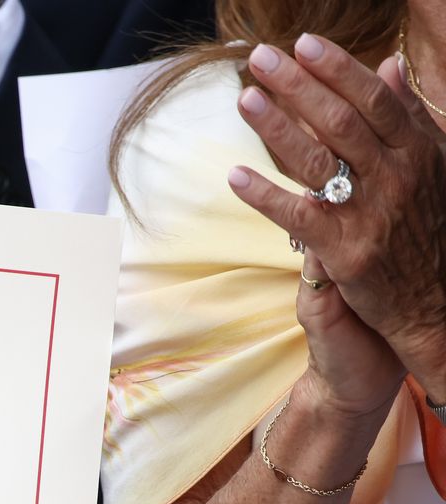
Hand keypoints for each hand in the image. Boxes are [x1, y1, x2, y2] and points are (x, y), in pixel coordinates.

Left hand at [228, 35, 445, 398]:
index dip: (338, 69)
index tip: (304, 43)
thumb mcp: (430, 165)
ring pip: (321, 160)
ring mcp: (373, 214)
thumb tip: (389, 66)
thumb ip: (406, 116)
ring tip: (245, 99)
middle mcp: (399, 176)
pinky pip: (300, 217)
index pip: (375, 99)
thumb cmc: (425, 227)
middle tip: (261, 58)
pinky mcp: (347, 252)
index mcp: (419, 151)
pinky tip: (235, 176)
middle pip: (342, 120)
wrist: (436, 303)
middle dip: (300, 86)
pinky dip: (266, 195)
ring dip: (278, 127)